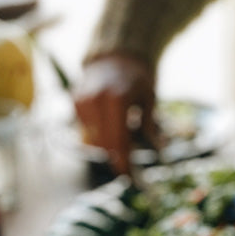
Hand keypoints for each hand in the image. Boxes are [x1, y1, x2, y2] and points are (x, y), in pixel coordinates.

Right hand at [72, 54, 157, 174]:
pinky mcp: (75, 103)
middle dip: (117, 158)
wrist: (114, 56)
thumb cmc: (136, 79)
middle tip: (130, 168)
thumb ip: (150, 126)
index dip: (124, 163)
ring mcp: (82, 102)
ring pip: (93, 140)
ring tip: (123, 139)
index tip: (130, 178)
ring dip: (108, 146)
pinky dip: (99, 134)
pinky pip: (86, 131)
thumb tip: (159, 152)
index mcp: (116, 99)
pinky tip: (109, 125)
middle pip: (104, 145)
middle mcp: (95, 101)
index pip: (118, 141)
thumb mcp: (149, 99)